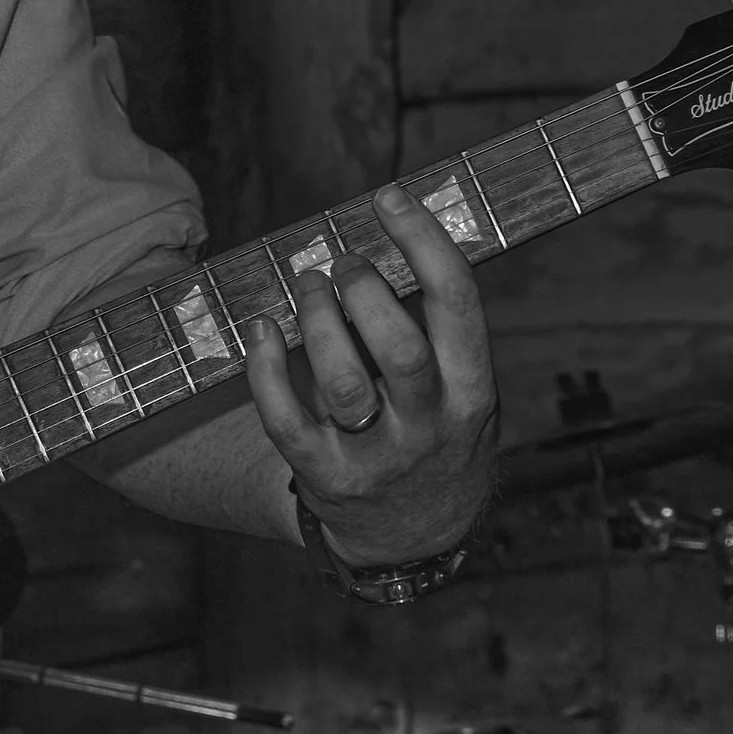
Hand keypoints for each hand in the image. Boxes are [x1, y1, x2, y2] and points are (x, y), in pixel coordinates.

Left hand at [244, 183, 498, 569]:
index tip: (391, 196)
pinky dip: (264, 370)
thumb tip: (387, 230)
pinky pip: (285, 423)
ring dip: (316, 323)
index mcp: (472, 389)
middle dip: (363, 291)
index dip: (424, 241)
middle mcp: (430, 426)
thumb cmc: (433, 430)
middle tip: (341, 262)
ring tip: (307, 287)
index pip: (458, 303)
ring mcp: (377, 458)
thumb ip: (435, 327)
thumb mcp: (460, 385)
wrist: (417, 537)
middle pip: (399, 348)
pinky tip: (260, 330)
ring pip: (342, 385)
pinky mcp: (325, 479)